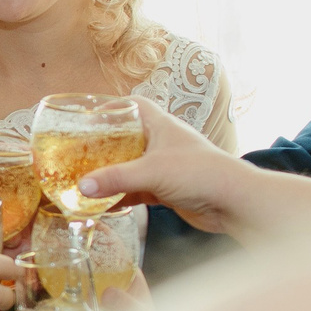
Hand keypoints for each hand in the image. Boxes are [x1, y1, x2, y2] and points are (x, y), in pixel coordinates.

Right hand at [77, 98, 256, 235]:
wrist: (233, 202)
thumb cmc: (200, 173)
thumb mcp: (152, 171)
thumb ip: (115, 178)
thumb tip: (81, 186)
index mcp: (160, 125)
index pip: (132, 106)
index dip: (111, 107)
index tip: (87, 115)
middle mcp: (161, 143)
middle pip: (125, 138)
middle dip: (103, 146)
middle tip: (77, 152)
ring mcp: (164, 167)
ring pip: (129, 166)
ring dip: (110, 174)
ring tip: (83, 179)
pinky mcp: (166, 190)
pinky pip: (136, 190)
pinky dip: (120, 196)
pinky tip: (102, 204)